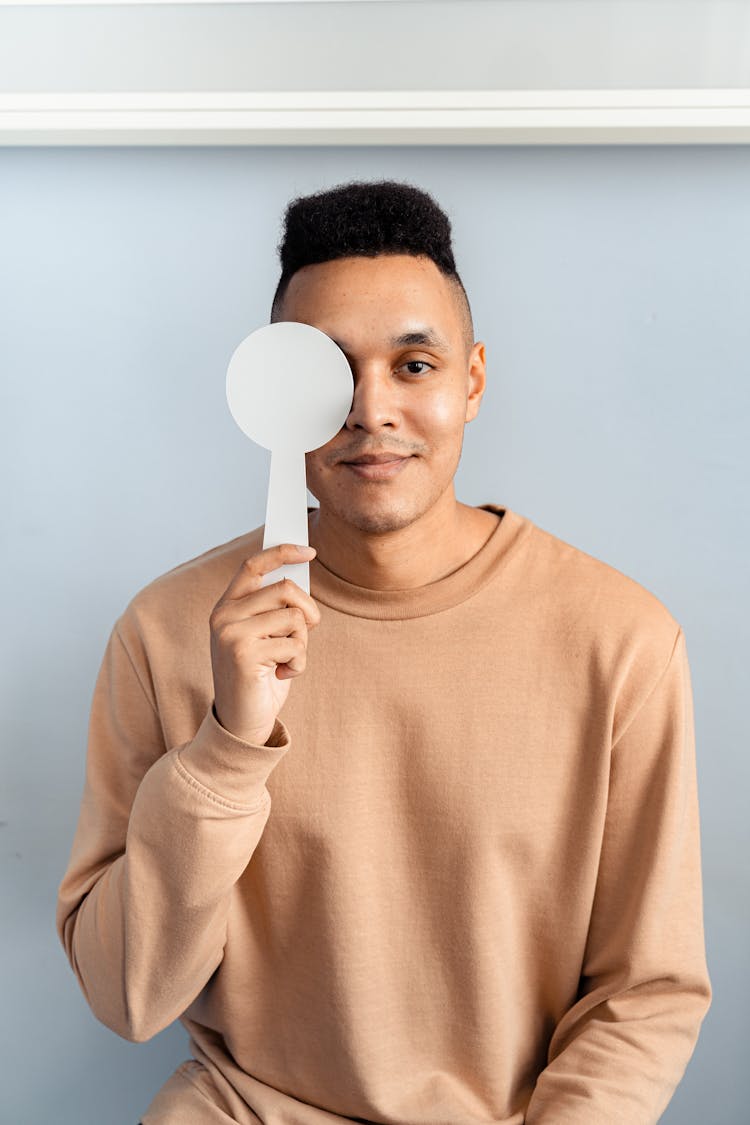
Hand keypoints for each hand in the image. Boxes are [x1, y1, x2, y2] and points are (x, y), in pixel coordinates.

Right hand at [208, 542, 319, 744]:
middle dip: (307, 611)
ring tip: (286, 660)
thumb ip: (274, 609)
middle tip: (305, 633)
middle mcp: (224, 616)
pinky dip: (299, 663)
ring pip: (294, 617)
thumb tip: (300, 579)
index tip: (309, 551)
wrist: (241, 722)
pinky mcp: (244, 655)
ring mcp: (231, 635)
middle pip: (285, 588)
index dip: (282, 552)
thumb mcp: (265, 636)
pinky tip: (282, 675)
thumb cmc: (260, 677)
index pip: (253, 565)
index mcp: (227, 606)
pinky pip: (295, 645)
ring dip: (302, 642)